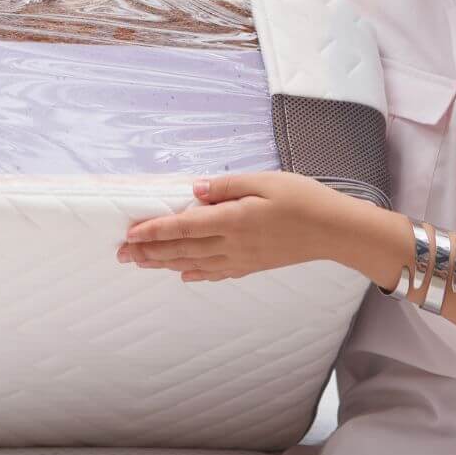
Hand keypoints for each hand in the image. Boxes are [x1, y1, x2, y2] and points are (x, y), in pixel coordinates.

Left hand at [116, 172, 356, 280]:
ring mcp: (242, 258)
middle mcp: (232, 243)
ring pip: (194, 263)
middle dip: (149, 252)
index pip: (184, 226)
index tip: (130, 233)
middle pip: (182, 249)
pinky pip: (217, 272)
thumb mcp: (265, 180)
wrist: (334, 230)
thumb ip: (226, 185)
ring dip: (165, 263)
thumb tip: (194, 190)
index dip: (155, 230)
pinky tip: (183, 274)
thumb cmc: (302, 198)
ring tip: (141, 264)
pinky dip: (195, 274)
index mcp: (233, 219)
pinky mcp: (252, 264)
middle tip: (121, 254)